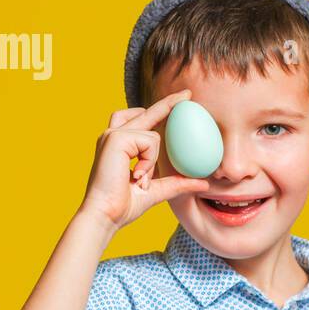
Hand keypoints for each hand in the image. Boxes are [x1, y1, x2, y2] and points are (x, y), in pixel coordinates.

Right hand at [78, 88, 211, 230]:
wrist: (105, 215)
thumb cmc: (123, 206)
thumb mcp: (156, 191)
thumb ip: (177, 183)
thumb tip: (203, 182)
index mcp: (119, 144)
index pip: (141, 120)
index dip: (160, 109)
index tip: (180, 101)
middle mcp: (114, 135)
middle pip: (145, 112)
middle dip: (169, 103)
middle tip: (189, 94)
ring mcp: (113, 134)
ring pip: (153, 134)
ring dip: (152, 160)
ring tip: (139, 178)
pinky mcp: (115, 138)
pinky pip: (149, 142)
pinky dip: (148, 161)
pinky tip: (136, 175)